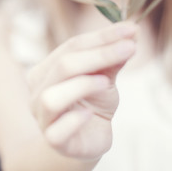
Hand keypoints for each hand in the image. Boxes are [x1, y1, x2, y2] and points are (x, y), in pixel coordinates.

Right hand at [28, 21, 137, 159]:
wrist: (90, 140)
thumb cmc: (94, 104)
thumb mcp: (106, 78)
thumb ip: (114, 59)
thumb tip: (132, 32)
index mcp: (47, 70)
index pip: (73, 46)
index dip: (102, 36)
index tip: (131, 29)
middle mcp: (39, 91)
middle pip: (64, 66)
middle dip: (100, 54)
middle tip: (130, 48)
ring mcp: (43, 117)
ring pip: (52, 97)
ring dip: (82, 85)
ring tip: (106, 83)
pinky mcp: (53, 141)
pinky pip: (57, 131)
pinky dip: (73, 121)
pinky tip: (88, 114)